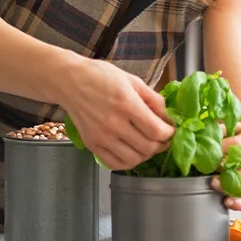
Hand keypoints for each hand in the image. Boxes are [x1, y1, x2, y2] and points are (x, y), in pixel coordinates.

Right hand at [59, 59, 174, 170]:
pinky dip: (128, 162)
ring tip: (148, 145)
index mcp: (127, 104)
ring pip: (134, 160)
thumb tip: (168, 117)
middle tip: (163, 138)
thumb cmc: (101, 76)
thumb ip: (153, 99)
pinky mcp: (92, 144)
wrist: (70, 81)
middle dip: (161, 144)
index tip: (170, 130)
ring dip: (146, 155)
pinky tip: (132, 152)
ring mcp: (102, 137)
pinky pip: (115, 164)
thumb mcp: (132, 80)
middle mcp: (114, 124)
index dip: (169, 133)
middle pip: (148, 147)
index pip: (157, 131)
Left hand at [211, 122, 240, 210]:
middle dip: (225, 168)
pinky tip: (226, 201)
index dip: (224, 148)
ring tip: (215, 183)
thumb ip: (218, 131)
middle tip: (210, 168)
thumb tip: (198, 137)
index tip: (212, 150)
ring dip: (230, 187)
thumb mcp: (232, 126)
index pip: (240, 145)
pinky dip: (238, 203)